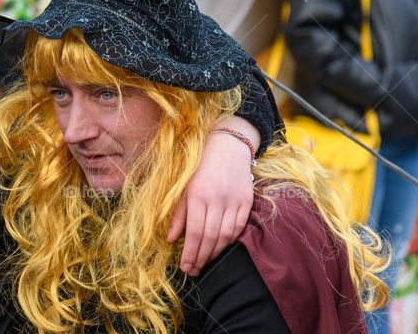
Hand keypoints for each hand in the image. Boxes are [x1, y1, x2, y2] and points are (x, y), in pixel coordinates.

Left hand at [167, 119, 255, 276]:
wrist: (228, 147)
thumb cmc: (201, 168)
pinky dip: (229, 241)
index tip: (185, 267)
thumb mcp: (184, 188)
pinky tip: (220, 248)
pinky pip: (238, 228)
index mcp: (197, 195)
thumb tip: (171, 240)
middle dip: (200, 258)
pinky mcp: (246, 201)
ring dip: (214, 253)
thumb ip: (178, 214)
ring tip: (204, 262)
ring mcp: (233, 201)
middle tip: (193, 271)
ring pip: (225, 236)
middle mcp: (216, 199)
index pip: (194, 232)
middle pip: (210, 237)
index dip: (190, 253)